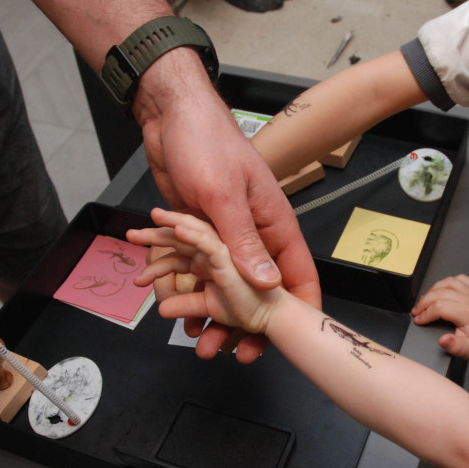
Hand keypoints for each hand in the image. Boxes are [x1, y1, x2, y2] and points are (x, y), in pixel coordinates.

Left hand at [133, 58, 320, 361]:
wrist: (169, 115)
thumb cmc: (205, 143)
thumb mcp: (224, 195)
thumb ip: (243, 242)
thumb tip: (266, 284)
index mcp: (274, 223)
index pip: (298, 273)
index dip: (299, 307)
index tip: (294, 339)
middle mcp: (254, 232)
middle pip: (258, 289)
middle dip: (246, 323)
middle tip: (232, 351)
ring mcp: (226, 234)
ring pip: (225, 284)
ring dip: (212, 312)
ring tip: (199, 340)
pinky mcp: (199, 231)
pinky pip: (196, 269)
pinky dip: (186, 288)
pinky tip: (175, 308)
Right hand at [411, 274, 468, 358]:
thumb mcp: (466, 351)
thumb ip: (454, 346)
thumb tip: (443, 340)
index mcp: (468, 312)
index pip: (439, 306)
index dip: (425, 314)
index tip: (419, 320)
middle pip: (439, 293)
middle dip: (423, 303)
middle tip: (417, 312)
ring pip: (445, 282)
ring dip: (431, 291)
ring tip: (424, 301)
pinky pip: (455, 278)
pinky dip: (444, 283)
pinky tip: (439, 292)